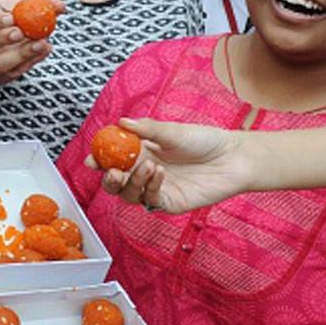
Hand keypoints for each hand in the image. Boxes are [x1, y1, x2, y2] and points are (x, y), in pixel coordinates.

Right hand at [0, 0, 61, 84]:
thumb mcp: (15, 6)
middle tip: (21, 33)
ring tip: (42, 43)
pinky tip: (44, 50)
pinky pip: (13, 73)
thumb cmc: (4, 19)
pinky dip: (30, 62)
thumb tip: (59, 6)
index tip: (11, 17)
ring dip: (20, 54)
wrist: (0, 37)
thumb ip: (35, 4)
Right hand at [84, 117, 248, 214]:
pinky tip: (160, 173)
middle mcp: (145, 172)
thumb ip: (147, 128)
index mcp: (141, 152)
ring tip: (148, 166)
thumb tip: (121, 122)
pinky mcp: (170, 202)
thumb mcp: (173, 131)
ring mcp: (156, 189)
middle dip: (109, 179)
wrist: (233, 157)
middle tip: (113, 171)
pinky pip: (151, 200)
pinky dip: (150, 187)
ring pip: (129, 194)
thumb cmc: (205, 140)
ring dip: (132, 182)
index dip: (99, 161)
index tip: (92, 159)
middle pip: (115, 183)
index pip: (112, 159)